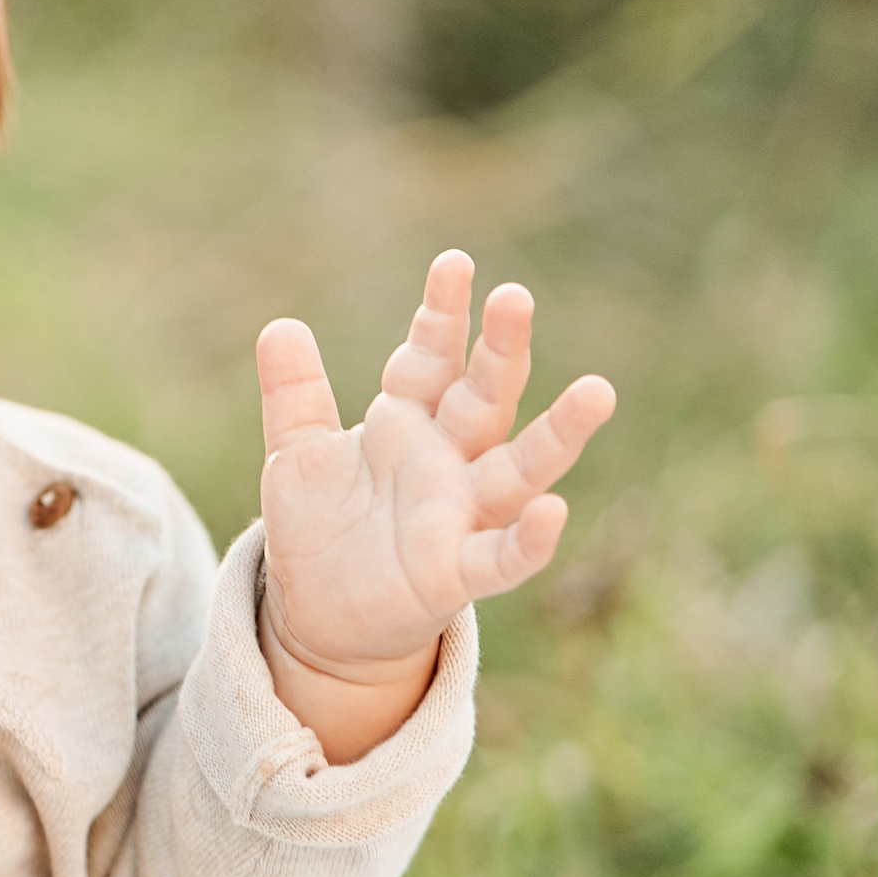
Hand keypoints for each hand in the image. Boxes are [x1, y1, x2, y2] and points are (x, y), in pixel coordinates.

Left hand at [257, 250, 616, 682]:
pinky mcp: (457, 574)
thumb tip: (280, 325)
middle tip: (516, 297)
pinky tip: (554, 511)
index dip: (441, 315)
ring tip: (597, 391)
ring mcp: (459, 516)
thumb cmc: (321, 527)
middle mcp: (446, 461)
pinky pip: (503, 556)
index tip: (454, 263)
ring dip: (557, 435)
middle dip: (500, 350)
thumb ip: (294, 394)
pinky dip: (530, 537)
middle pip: (483, 397)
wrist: (319, 612)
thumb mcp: (298, 453)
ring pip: (519, 469)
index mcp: (407, 423)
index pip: (430, 359)